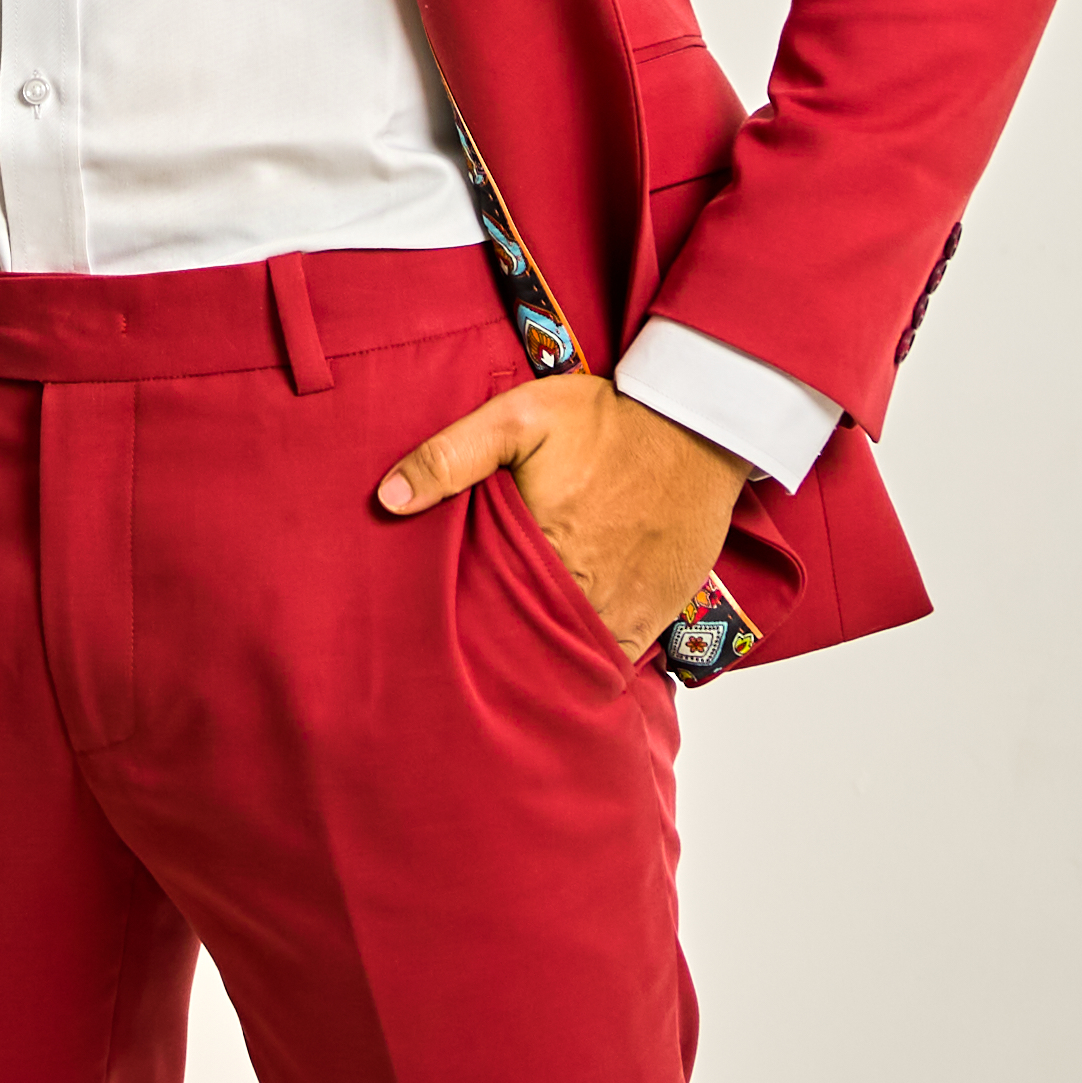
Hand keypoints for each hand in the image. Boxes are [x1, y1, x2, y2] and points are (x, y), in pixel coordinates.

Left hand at [376, 372, 750, 660]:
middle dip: (500, 647)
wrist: (694, 424)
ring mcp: (623, 607)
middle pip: (526, 638)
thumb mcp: (516, 418)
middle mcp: (581, 588)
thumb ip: (450, 456)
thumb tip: (387, 496)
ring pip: (572, 655)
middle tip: (473, 657)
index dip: (462, 620)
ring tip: (516, 664)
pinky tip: (571, 658)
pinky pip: (618, 657)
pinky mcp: (657, 611)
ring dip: (547, 658)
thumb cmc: (603, 418)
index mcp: (538, 546)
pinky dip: (595, 660)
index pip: (483, 608)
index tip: (441, 628)